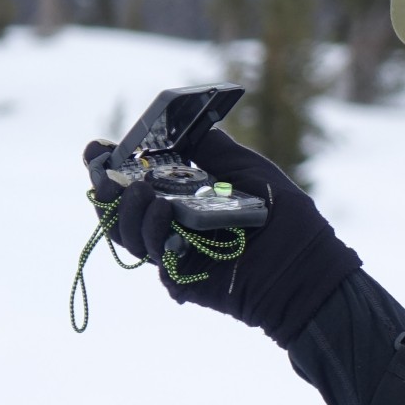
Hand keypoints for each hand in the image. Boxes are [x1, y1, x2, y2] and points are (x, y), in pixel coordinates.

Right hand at [82, 129, 361, 344]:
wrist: (309, 265)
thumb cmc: (288, 219)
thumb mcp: (249, 171)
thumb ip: (214, 149)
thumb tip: (179, 123)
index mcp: (184, 197)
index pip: (135, 182)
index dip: (109, 166)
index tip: (95, 149)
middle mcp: (174, 226)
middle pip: (121, 211)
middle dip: (105, 190)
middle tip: (103, 173)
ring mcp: (177, 254)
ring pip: (130, 236)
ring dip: (127, 211)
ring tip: (139, 190)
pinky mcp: (184, 280)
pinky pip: (156, 261)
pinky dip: (154, 237)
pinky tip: (163, 214)